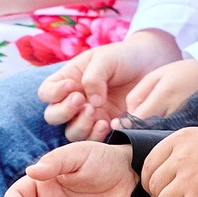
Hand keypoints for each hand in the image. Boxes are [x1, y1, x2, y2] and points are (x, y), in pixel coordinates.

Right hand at [39, 32, 183, 140]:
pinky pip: (94, 139)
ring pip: (71, 132)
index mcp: (68, 80)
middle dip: (64, 111)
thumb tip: (91, 101)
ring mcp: (90, 117)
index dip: (54, 93)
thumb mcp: (105, 59)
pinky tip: (107, 124)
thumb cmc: (123, 57)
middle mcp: (74, 102)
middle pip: (53, 116)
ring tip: (95, 112)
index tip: (72, 86)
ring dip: (80, 125)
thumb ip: (93, 77)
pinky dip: (97, 135)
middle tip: (82, 101)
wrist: (150, 66)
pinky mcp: (106, 127)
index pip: (47, 92)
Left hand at [127, 58, 197, 125]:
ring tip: (148, 122)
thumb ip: (138, 93)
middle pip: (148, 128)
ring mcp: (184, 118)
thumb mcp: (155, 75)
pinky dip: (161, 130)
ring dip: (149, 130)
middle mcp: (175, 109)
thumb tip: (129, 114)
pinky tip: (160, 124)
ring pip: (158, 132)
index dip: (127, 122)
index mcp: (164, 94)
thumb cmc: (179, 73)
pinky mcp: (189, 124)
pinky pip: (169, 132)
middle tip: (133, 123)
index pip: (139, 118)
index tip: (119, 122)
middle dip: (137, 128)